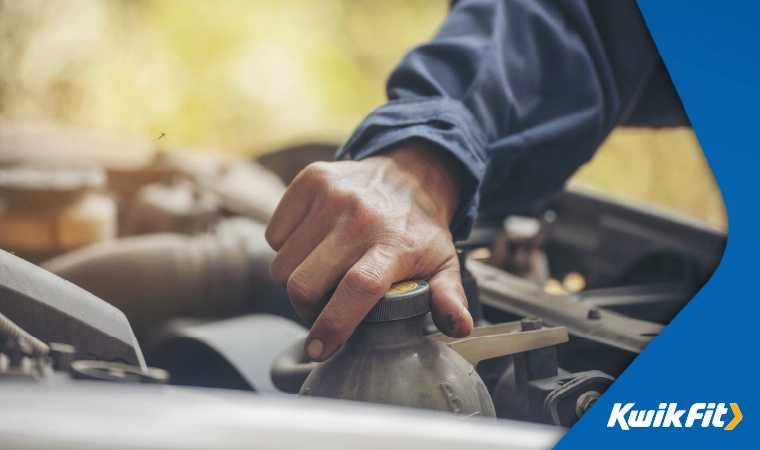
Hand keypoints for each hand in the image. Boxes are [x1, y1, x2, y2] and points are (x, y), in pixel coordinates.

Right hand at [265, 139, 472, 360]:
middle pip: (305, 283)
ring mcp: (331, 195)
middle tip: (322, 309)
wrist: (408, 172)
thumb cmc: (418, 227)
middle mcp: (360, 217)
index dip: (333, 324)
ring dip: (296, 280)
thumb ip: (449, 297)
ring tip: (320, 275)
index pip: (357, 288)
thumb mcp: (443, 263)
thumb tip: (458, 326)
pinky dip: (286, 249)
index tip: (319, 348)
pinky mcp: (309, 181)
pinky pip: (274, 235)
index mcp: (394, 243)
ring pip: (283, 264)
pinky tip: (311, 246)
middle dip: (306, 310)